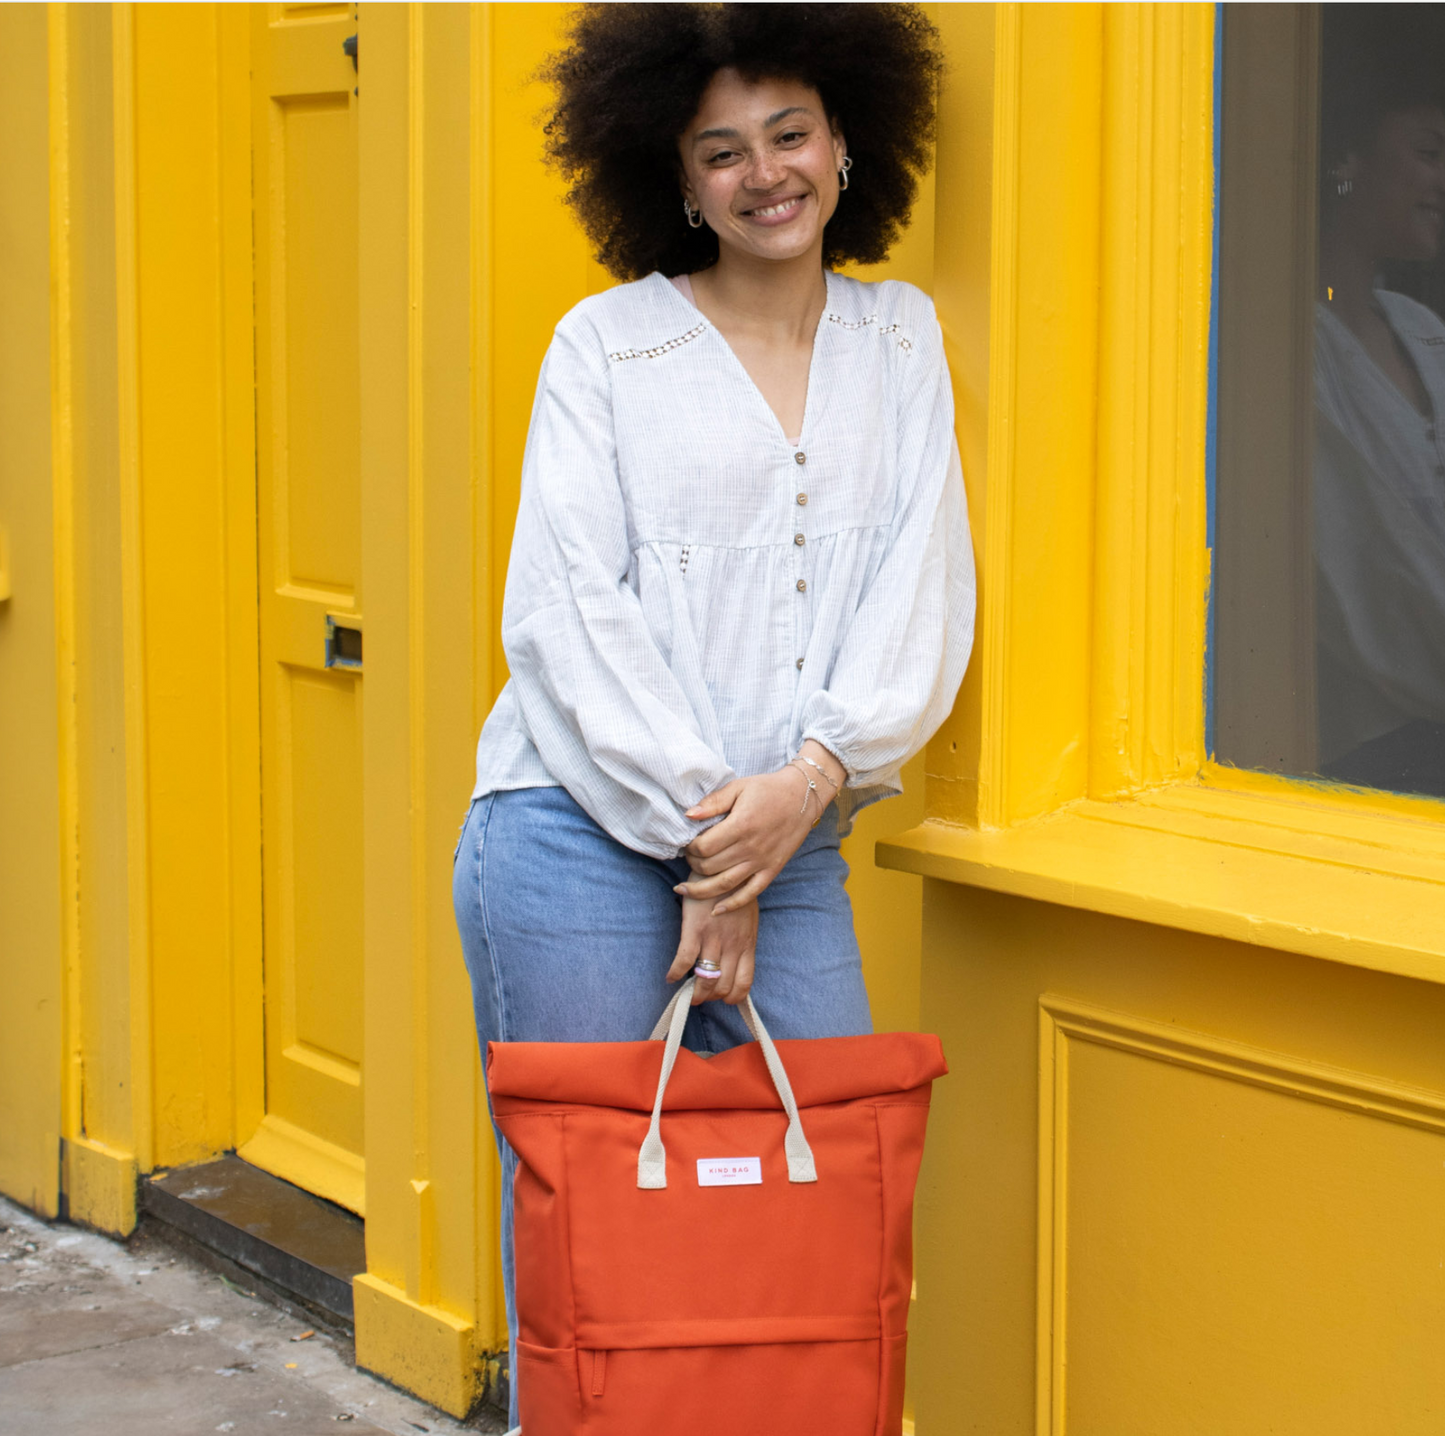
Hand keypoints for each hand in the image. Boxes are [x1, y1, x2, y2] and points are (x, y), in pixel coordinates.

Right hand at [666, 896, 757, 1004]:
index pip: (744, 984)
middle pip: (723, 987)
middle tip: (701, 996)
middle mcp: (732, 946)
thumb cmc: (734, 891)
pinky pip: (684, 960)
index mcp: (746, 944)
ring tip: (686, 993)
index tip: (723, 998)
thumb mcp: (748, 919)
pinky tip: (670, 977)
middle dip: (711, 997)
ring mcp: (714, 939)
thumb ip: (743, 940)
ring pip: (705, 980)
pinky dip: (675, 973)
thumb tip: (736, 958)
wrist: (721, 867)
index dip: (732, 998)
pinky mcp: (695, 930)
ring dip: (695, 993)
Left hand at [676, 742, 843, 913]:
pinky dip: (732, 905)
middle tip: (688, 858)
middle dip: (692, 865)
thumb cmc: (768, 789)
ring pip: (724, 885)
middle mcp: (750, 848)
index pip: (704, 847)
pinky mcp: (772, 870)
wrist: (803, 797)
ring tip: (684, 890)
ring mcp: (762, 862)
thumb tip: (688, 815)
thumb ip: (713, 802)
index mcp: (741, 825)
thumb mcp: (738, 787)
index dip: (690, 848)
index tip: (687, 844)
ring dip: (701, 890)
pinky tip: (716, 910)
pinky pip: (750, 893)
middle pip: (710, 867)